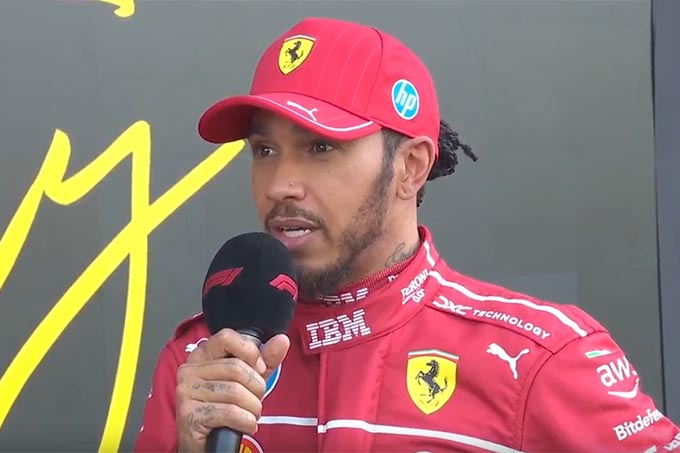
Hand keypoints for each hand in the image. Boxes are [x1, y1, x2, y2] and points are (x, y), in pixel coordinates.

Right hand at [175, 328, 289, 451]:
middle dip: (257, 388)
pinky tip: (246, 425)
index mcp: (202, 355)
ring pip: (236, 392)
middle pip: (236, 368)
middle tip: (256, 400)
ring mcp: (186, 392)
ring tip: (250, 414)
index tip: (260, 368)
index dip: (250, 352)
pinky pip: (230, 412)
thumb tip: (281, 340)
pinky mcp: (189, 414)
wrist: (208, 443)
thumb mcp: (249, 380)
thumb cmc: (225, 408)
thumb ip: (265, 359)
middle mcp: (189, 370)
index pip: (227, 337)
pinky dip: (246, 421)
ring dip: (253, 408)